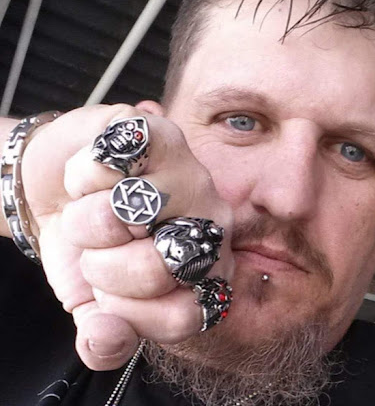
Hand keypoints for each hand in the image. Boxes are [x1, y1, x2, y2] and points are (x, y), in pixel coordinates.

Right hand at [22, 104, 233, 369]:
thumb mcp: (94, 301)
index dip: (131, 313)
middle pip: (160, 265)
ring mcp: (190, 171)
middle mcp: (211, 220)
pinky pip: (108, 165)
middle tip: (99, 248)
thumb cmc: (92, 246)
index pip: (184, 315)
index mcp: (207, 269)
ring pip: (127, 211)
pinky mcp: (158, 132)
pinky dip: (82, 176)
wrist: (65, 191)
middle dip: (104, 266)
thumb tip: (108, 340)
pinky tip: (96, 175)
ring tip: (94, 208)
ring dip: (87, 220)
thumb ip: (106, 335)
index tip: (110, 295)